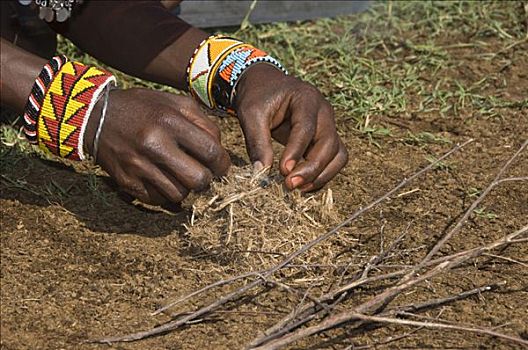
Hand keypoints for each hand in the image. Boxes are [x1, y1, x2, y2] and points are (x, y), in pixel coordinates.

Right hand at [85, 88, 229, 204]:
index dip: (223, 163)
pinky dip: (165, 193)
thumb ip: (203, 122)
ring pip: (180, 194)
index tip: (221, 165)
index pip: (211, 152)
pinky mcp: (127, 182)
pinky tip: (162, 179)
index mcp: (170, 121)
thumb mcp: (174, 102)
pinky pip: (159, 200)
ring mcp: (139, 166)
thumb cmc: (143, 108)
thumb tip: (220, 150)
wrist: (95, 116)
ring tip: (180, 174)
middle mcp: (154, 144)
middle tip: (202, 173)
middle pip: (199, 179)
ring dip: (186, 187)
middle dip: (206, 179)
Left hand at [234, 64, 347, 191]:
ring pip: (337, 154)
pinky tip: (304, 186)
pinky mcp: (326, 139)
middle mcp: (324, 111)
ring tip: (298, 188)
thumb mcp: (251, 114)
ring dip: (321, 174)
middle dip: (311, 168)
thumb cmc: (258, 97)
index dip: (296, 151)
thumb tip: (261, 172)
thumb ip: (257, 142)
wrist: (265, 86)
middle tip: (289, 184)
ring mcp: (328, 125)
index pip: (306, 128)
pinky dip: (323, 175)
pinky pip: (334, 160)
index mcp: (306, 98)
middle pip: (328, 143)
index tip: (283, 171)